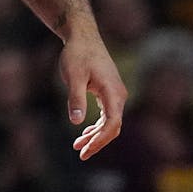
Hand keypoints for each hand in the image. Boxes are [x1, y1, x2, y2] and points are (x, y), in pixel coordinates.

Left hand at [61, 29, 126, 159]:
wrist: (83, 37)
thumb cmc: (78, 54)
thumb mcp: (73, 76)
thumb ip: (76, 98)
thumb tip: (77, 122)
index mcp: (113, 93)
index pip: (112, 124)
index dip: (101, 140)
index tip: (86, 150)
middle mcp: (119, 96)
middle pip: (113, 127)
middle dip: (98, 142)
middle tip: (82, 155)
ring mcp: (115, 94)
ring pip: (110, 122)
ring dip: (95, 136)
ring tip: (78, 147)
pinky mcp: (109, 93)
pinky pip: (107, 115)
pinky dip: (96, 126)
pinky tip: (84, 133)